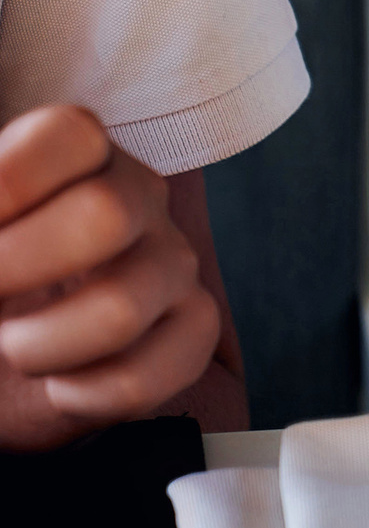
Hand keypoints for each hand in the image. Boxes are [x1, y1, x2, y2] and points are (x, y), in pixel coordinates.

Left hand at [0, 107, 220, 450]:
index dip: (9, 181)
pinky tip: (58, 385)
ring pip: (121, 308)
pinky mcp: (192, 331)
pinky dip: (85, 394)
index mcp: (80, 158)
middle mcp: (138, 201)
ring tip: (11, 348)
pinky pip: (148, 376)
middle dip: (17, 264)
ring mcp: (173, 265)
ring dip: (39, 345)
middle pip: (105, 213)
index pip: (70, 134)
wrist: (6, 353)